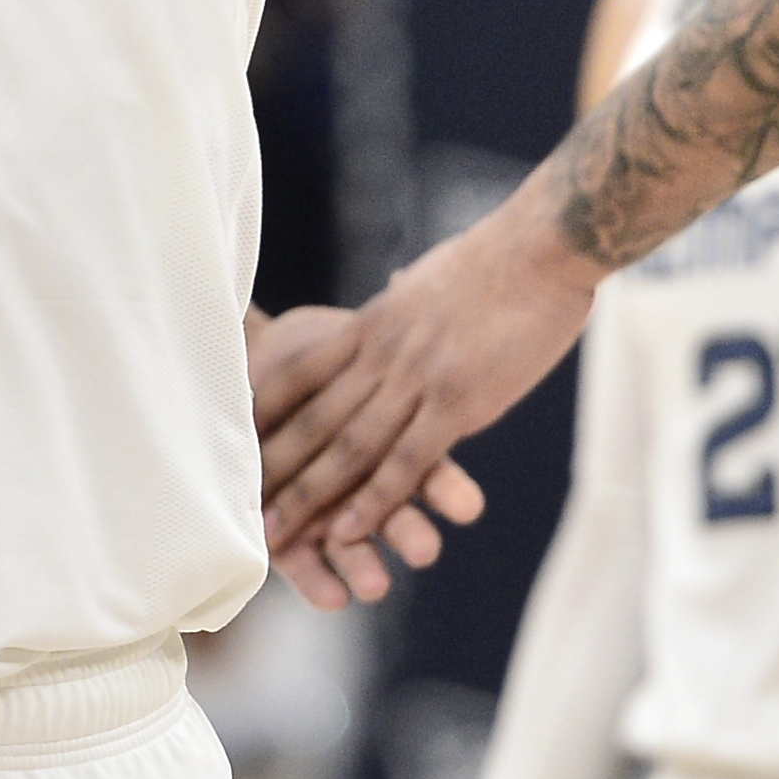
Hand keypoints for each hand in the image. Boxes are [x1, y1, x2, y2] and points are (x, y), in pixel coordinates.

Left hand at [257, 207, 598, 590]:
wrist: (543, 245)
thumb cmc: (499, 258)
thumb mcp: (429, 277)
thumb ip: (407, 299)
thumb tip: (398, 289)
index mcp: (374, 324)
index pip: (302, 373)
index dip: (267, 410)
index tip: (235, 439)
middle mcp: (383, 354)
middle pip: (314, 418)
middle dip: (273, 467)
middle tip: (236, 504)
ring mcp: (416, 379)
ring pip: (348, 447)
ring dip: (308, 496)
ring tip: (272, 534)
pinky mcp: (458, 403)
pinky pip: (405, 461)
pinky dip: (373, 500)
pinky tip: (349, 530)